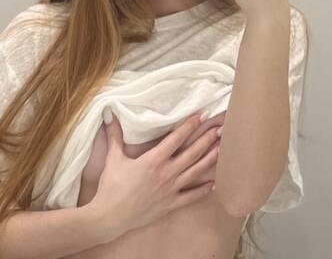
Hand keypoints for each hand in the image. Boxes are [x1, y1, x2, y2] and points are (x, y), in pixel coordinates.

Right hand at [83, 113, 220, 238]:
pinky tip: (214, 184)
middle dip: (206, 140)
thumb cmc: (111, 187)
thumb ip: (114, 135)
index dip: (189, 126)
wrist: (110, 217)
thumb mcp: (113, 158)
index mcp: (154, 160)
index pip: (176, 138)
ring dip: (209, 159)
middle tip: (220, 129)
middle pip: (191, 153)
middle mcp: (166, 173)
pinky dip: (203, 190)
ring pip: (195, 172)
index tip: (201, 116)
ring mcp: (171, 190)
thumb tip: (109, 114)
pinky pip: (191, 197)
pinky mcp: (170, 204)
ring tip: (221, 149)